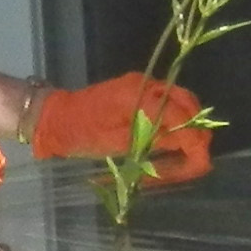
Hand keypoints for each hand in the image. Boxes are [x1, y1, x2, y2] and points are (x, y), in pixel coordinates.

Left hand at [30, 71, 213, 187]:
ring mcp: (144, 84)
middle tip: (187, 162)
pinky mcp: (138, 89)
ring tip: (178, 155)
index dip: (194, 144)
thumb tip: (188, 144)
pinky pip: (168, 102)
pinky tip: (166, 141)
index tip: (194, 167)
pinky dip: (174, 121)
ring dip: (186, 128)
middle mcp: (148, 84)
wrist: (55, 117)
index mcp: (142, 96)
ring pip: (182, 103)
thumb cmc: (83, 133)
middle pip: (190, 106)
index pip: (184, 117)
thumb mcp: (120, 143)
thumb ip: (156, 139)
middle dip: (195, 135)